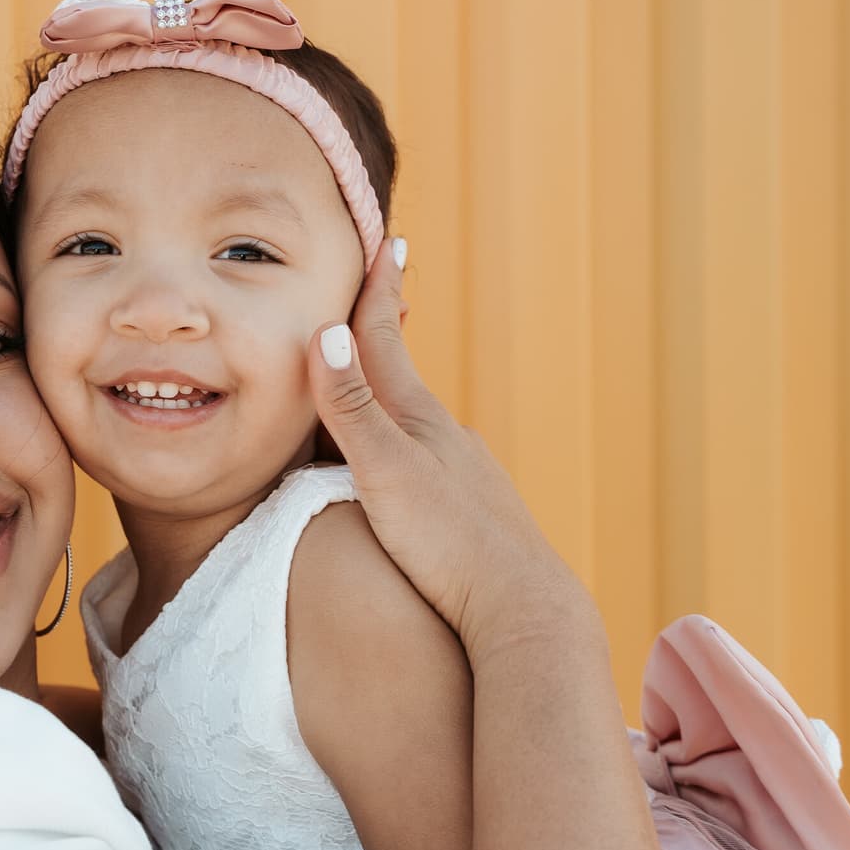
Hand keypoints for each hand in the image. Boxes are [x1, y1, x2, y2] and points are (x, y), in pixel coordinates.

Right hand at [307, 240, 595, 658]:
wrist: (521, 611)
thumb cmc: (449, 545)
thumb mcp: (386, 474)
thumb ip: (352, 410)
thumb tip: (328, 333)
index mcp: (417, 421)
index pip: (384, 342)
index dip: (377, 291)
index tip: (383, 239)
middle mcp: (445, 438)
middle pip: (399, 375)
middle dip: (380, 334)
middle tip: (379, 290)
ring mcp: (462, 475)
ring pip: (414, 422)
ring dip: (391, 394)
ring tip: (377, 382)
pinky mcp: (470, 514)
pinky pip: (424, 462)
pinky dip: (404, 444)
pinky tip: (408, 469)